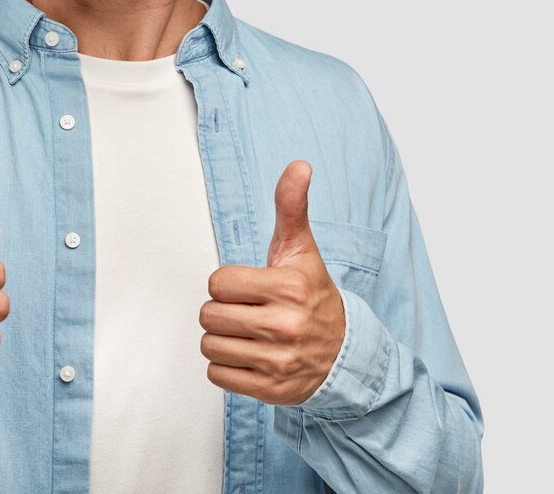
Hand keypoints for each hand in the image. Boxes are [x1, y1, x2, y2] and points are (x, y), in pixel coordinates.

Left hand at [199, 160, 345, 405]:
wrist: (344, 352)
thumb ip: (291, 206)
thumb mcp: (301, 250)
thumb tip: (299, 165)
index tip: (248, 288)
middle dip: (222, 311)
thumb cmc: (312, 295)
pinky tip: (248, 356)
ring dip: (221, 340)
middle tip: (247, 312)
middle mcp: (285, 325)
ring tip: (246, 334)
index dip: (227, 284)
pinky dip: (226, 367)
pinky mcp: (272, 390)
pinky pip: (217, 376)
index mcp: (289, 287)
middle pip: (209, 315)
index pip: (217, 283)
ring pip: (210, 346)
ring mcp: (279, 361)